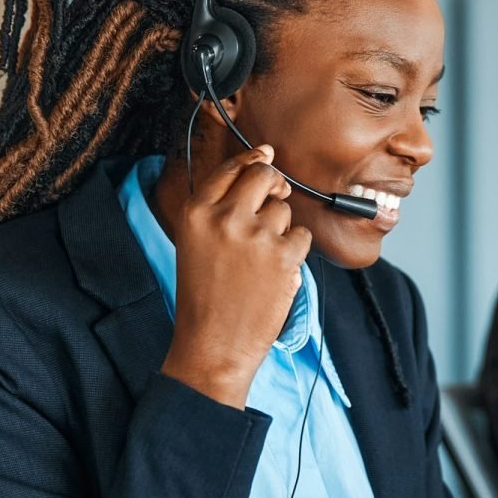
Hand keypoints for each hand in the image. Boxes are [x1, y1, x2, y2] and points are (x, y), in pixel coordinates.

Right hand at [161, 145, 311, 407]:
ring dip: (281, 230)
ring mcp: (255, 234)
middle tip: (278, 196)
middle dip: (275, 182)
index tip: (266, 153)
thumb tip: (263, 172)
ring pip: (284, 210)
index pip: (230, 168)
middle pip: (263, 175)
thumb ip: (220, 210)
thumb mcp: (196, 244)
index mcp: (196, 212)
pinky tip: (276, 274)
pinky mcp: (283, 255)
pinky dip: (295, 254)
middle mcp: (224, 216)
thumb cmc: (205, 298)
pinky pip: (301, 237)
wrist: (213, 344)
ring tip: (261, 261)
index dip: (252, 159)